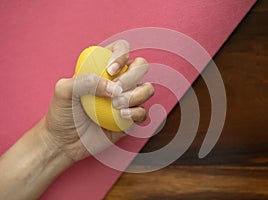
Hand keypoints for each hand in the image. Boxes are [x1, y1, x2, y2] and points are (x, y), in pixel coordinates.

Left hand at [43, 40, 153, 161]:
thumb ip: (85, 81)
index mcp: (102, 68)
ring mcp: (126, 100)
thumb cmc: (62, 113)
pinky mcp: (130, 118)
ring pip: (147, 89)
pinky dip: (136, 113)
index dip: (122, 55)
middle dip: (131, 77)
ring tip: (117, 105)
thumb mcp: (64, 91)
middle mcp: (117, 81)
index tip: (110, 71)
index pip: (121, 49)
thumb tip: (114, 88)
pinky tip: (121, 116)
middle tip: (115, 91)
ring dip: (136, 95)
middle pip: (141, 66)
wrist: (64, 142)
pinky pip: (143, 112)